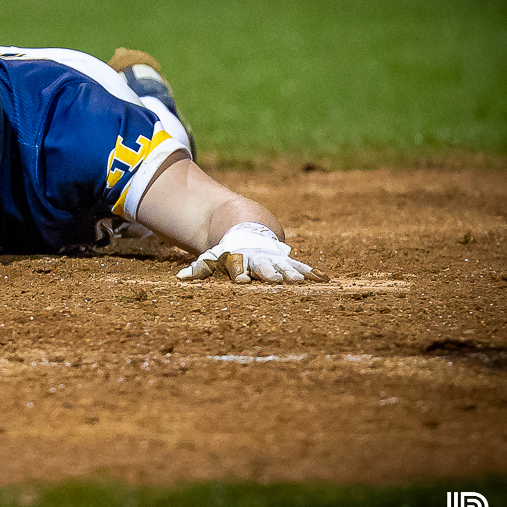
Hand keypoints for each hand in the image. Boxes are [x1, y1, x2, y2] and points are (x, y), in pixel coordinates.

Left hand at [177, 222, 327, 283]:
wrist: (244, 225)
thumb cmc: (227, 248)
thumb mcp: (212, 257)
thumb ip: (198, 269)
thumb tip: (180, 277)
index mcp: (240, 258)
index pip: (239, 266)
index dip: (240, 272)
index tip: (242, 280)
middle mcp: (258, 258)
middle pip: (264, 266)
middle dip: (269, 273)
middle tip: (275, 280)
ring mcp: (274, 258)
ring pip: (283, 266)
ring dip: (291, 274)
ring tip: (299, 281)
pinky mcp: (286, 260)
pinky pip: (300, 267)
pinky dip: (311, 273)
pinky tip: (325, 280)